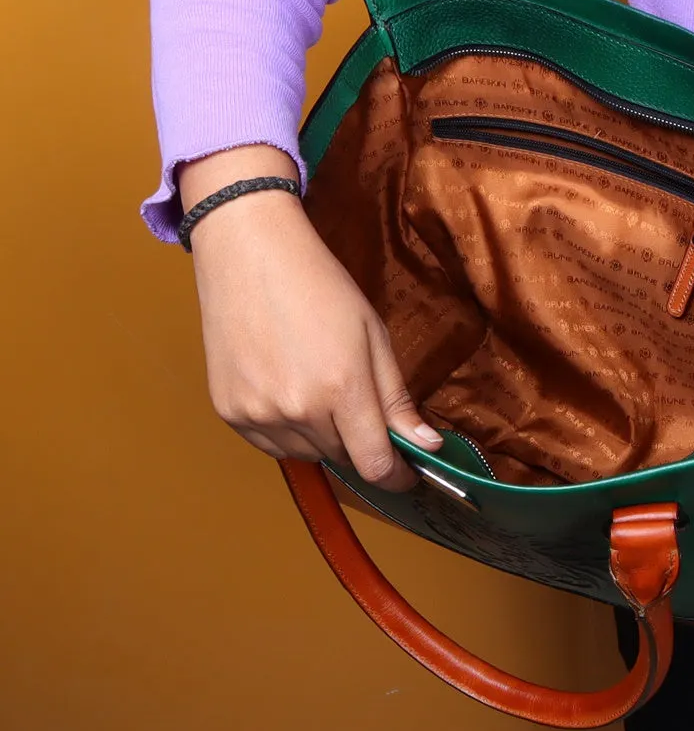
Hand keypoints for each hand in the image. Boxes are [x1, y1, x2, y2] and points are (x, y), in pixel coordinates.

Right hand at [181, 147, 439, 490]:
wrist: (250, 254)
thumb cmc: (319, 285)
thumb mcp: (373, 334)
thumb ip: (396, 398)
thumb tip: (426, 446)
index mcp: (342, 389)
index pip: (375, 465)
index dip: (397, 475)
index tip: (408, 471)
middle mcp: (298, 411)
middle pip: (343, 458)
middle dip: (362, 442)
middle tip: (360, 402)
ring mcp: (258, 415)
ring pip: (308, 454)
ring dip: (325, 437)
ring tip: (320, 384)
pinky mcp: (230, 413)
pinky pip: (272, 444)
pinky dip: (289, 430)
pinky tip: (290, 388)